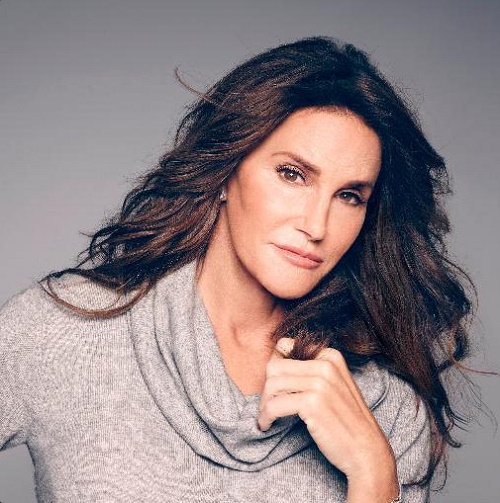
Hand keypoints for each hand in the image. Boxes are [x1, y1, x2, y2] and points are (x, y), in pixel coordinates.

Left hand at [258, 338, 399, 501]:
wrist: (366, 451)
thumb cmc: (345, 421)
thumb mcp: (333, 386)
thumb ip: (310, 371)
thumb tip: (273, 365)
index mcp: (330, 356)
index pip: (284, 346)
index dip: (274, 367)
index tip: (273, 387)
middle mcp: (326, 364)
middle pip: (274, 366)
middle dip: (266, 387)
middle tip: (266, 405)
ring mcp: (320, 383)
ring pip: (272, 385)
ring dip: (264, 403)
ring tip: (266, 416)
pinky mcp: (313, 404)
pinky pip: (275, 405)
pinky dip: (266, 416)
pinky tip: (267, 424)